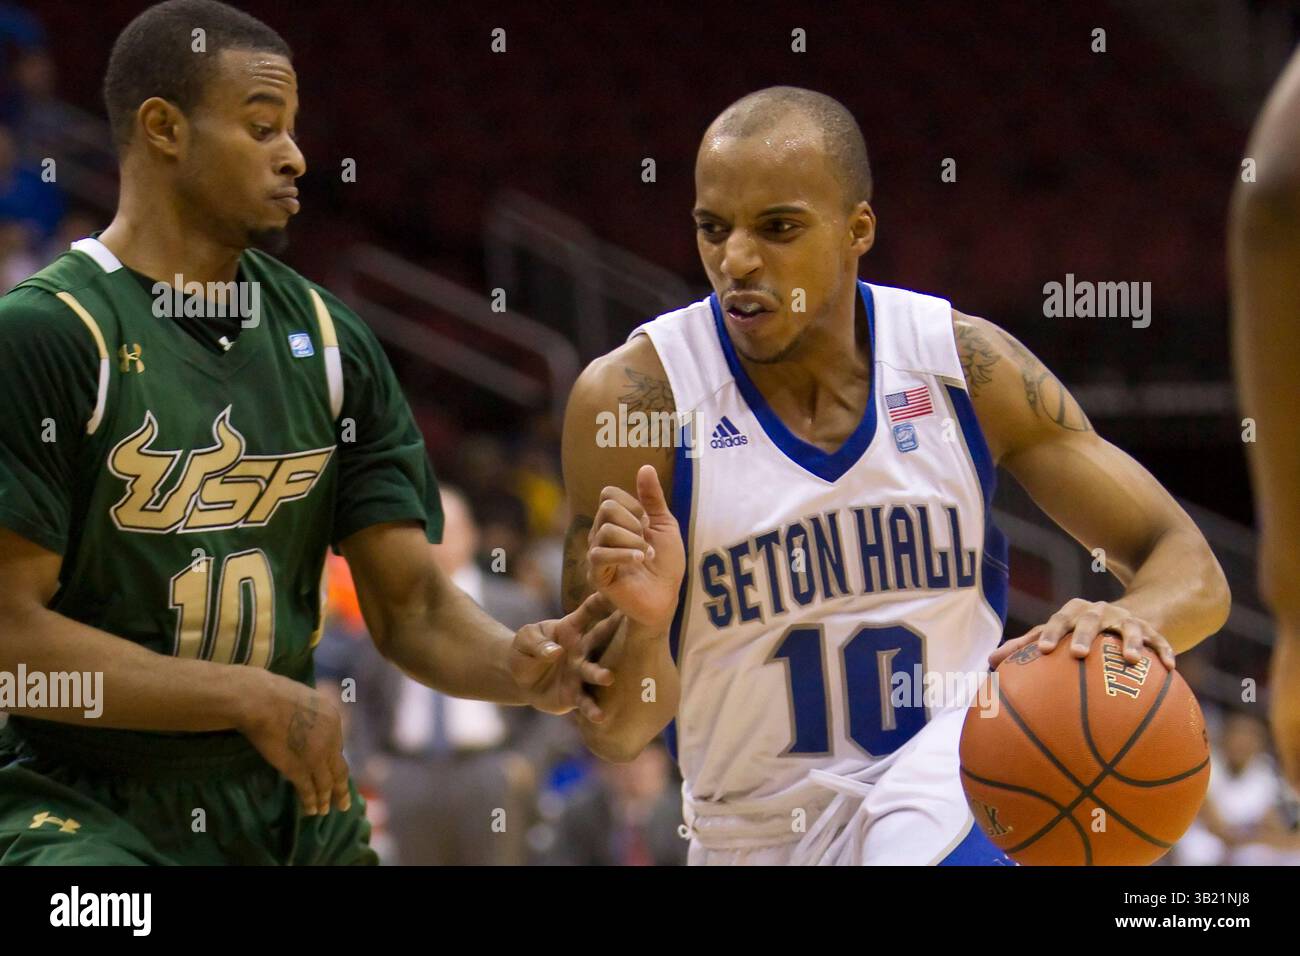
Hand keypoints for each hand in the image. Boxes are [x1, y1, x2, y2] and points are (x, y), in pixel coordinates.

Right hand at [235, 669, 350, 816]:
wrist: (262, 700)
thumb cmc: (275, 693)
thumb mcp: (306, 698)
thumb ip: (311, 713)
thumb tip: (306, 718)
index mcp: (333, 719)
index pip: (336, 746)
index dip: (333, 760)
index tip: (332, 770)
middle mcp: (331, 740)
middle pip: (339, 769)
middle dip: (341, 788)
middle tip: (344, 803)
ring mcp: (316, 757)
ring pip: (325, 784)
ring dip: (326, 800)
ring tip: (324, 811)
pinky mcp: (299, 769)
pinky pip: (308, 790)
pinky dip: (310, 802)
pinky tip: (310, 811)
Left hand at [511, 591, 615, 718]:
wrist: (520, 679)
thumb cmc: (524, 650)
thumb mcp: (525, 639)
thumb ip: (537, 643)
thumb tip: (555, 652)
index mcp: (572, 627)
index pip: (590, 611)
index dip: (604, 601)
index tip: (622, 592)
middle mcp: (583, 649)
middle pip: (602, 640)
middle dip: (618, 635)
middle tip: (634, 631)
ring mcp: (581, 672)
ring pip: (595, 672)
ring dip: (601, 675)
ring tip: (608, 678)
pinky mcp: (576, 694)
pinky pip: (585, 702)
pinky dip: (592, 709)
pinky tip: (599, 716)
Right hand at [588, 464, 684, 631]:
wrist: (667, 597)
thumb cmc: (666, 564)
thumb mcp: (665, 525)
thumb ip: (653, 498)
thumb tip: (645, 467)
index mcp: (615, 521)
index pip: (608, 495)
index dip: (631, 503)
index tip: (647, 522)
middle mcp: (600, 535)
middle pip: (607, 509)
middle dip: (634, 522)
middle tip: (646, 540)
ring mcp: (597, 555)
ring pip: (605, 530)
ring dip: (634, 541)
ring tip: (646, 555)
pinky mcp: (597, 575)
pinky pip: (600, 555)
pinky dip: (625, 554)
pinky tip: (640, 560)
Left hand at [988, 598, 1175, 669]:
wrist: (1126, 614)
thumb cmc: (1079, 632)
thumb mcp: (1056, 634)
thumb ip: (1025, 647)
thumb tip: (989, 664)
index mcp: (1074, 613)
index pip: (1058, 620)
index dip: (1049, 633)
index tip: (1042, 651)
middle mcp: (1100, 612)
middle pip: (1090, 619)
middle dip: (1084, 634)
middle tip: (1078, 654)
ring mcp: (1127, 620)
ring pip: (1130, 627)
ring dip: (1131, 641)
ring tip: (1132, 659)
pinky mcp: (1153, 630)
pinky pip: (1161, 640)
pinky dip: (1165, 651)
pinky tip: (1172, 669)